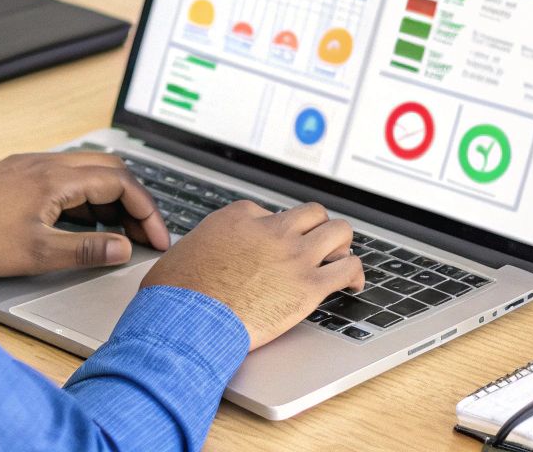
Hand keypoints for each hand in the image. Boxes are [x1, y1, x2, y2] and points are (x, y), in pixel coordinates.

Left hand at [0, 151, 170, 276]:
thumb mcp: (38, 253)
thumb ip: (86, 249)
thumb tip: (123, 248)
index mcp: (57, 179)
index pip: (120, 183)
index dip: (146, 210)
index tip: (157, 237)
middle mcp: (47, 164)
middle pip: (110, 168)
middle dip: (135, 199)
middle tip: (145, 232)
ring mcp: (32, 165)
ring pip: (88, 170)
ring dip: (111, 196)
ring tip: (120, 231)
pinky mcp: (19, 173)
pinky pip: (67, 175)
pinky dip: (87, 195)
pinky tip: (83, 221)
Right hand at [142, 201, 363, 349]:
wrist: (187, 320)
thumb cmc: (177, 293)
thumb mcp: (184, 251)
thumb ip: (204, 245)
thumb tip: (199, 256)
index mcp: (240, 217)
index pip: (271, 212)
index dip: (276, 230)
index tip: (276, 245)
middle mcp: (271, 230)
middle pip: (313, 213)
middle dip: (318, 228)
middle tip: (319, 244)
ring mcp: (294, 255)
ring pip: (339, 232)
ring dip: (341, 244)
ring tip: (339, 259)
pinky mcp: (309, 286)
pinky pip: (348, 269)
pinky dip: (354, 274)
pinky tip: (353, 283)